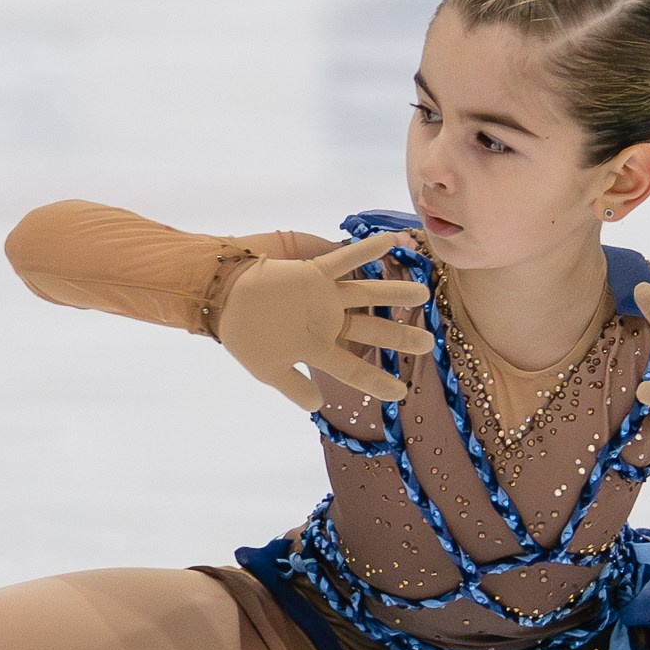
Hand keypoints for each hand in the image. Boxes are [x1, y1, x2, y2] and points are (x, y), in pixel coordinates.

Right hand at [217, 231, 432, 408]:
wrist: (221, 299)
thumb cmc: (243, 334)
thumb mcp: (268, 370)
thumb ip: (293, 386)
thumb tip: (317, 407)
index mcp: (318, 348)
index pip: (354, 369)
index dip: (377, 380)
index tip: (401, 392)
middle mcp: (327, 323)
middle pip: (372, 332)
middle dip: (400, 337)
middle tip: (428, 343)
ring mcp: (324, 297)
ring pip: (368, 295)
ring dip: (395, 294)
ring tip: (423, 294)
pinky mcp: (315, 273)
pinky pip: (344, 259)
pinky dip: (365, 251)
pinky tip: (390, 242)